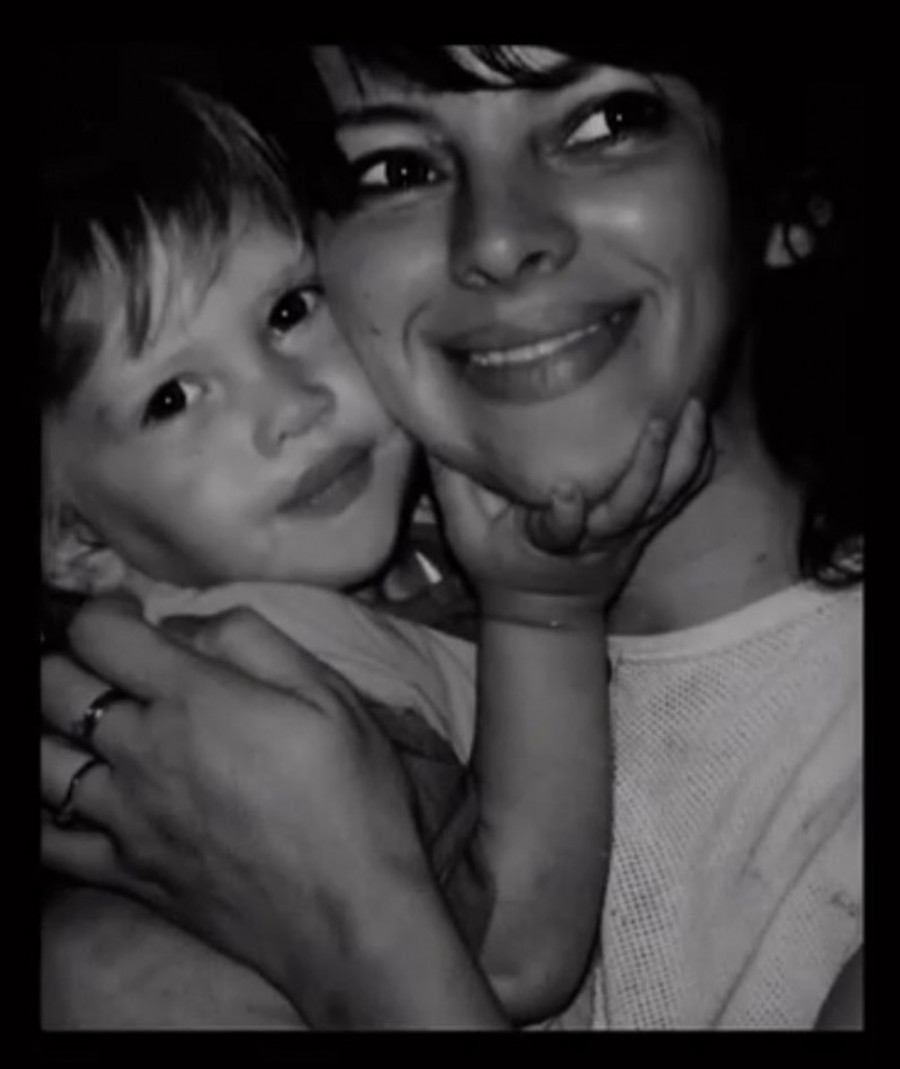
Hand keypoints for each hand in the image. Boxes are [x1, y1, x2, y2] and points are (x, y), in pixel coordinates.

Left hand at [40, 597, 427, 1009]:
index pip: (100, 633)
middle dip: (71, 661)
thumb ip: (254, 640)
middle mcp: (144, 752)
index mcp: (194, 699)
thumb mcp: (329, 696)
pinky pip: (49, 842)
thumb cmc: (350, 799)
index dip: (107, 611)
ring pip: (40, 760)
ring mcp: (127, 817)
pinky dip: (45, 813)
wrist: (349, 913)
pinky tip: (70, 795)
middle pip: (54, 687)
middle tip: (110, 666)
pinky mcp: (128, 872)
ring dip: (51, 729)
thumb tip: (192, 625)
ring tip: (89, 723)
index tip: (132, 617)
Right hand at [429, 399, 710, 625]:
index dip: (565, 516)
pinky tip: (702, 424)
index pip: (559, 533)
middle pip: (629, 510)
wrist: (544, 609)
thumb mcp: (464, 531)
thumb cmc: (499, 562)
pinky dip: (693, 464)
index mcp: (546, 544)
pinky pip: (677, 496)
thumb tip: (435, 424)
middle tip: (656, 423)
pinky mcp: (644, 527)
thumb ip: (452, 481)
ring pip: (662, 501)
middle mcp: (595, 539)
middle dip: (645, 470)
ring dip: (680, 458)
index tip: (566, 491)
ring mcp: (625, 534)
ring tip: (693, 410)